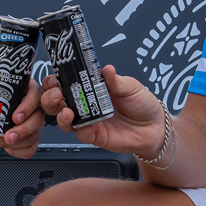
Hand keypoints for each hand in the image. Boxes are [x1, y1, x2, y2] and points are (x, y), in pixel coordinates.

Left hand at [0, 75, 45, 158]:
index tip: (15, 117)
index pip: (35, 95)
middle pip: (37, 119)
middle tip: (8, 136)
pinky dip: (17, 151)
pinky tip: (6, 147)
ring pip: (33, 136)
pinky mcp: (29, 138)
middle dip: (23, 130)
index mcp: (25, 89)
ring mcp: (32, 123)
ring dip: (16, 143)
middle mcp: (32, 107)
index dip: (28, 108)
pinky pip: (30, 148)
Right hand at [41, 65, 164, 156]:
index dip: (55, 79)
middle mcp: (85, 104)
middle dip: (50, 98)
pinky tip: (91, 124)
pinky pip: (82, 133)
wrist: (155, 127)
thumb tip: (106, 69)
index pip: (65, 81)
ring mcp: (88, 120)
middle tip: (57, 94)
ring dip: (61, 115)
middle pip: (56, 102)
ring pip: (64, 120)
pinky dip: (83, 128)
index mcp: (91, 87)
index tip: (56, 77)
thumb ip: (116, 81)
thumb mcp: (131, 87)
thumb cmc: (142, 104)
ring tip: (67, 111)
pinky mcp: (95, 135)